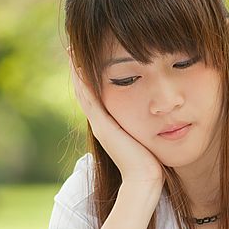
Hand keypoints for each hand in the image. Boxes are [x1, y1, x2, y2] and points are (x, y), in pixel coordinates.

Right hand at [69, 52, 164, 185]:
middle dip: (80, 70)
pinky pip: (89, 97)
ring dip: (78, 70)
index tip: (87, 58)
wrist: (144, 178)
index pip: (95, 96)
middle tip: (73, 49)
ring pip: (83, 91)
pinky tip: (80, 62)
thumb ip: (144, 128)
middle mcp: (100, 123)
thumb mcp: (145, 137)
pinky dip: (83, 80)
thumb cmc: (150, 162)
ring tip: (72, 50)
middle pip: (85, 91)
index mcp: (108, 126)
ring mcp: (99, 124)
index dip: (89, 78)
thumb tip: (156, 118)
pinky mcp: (102, 125)